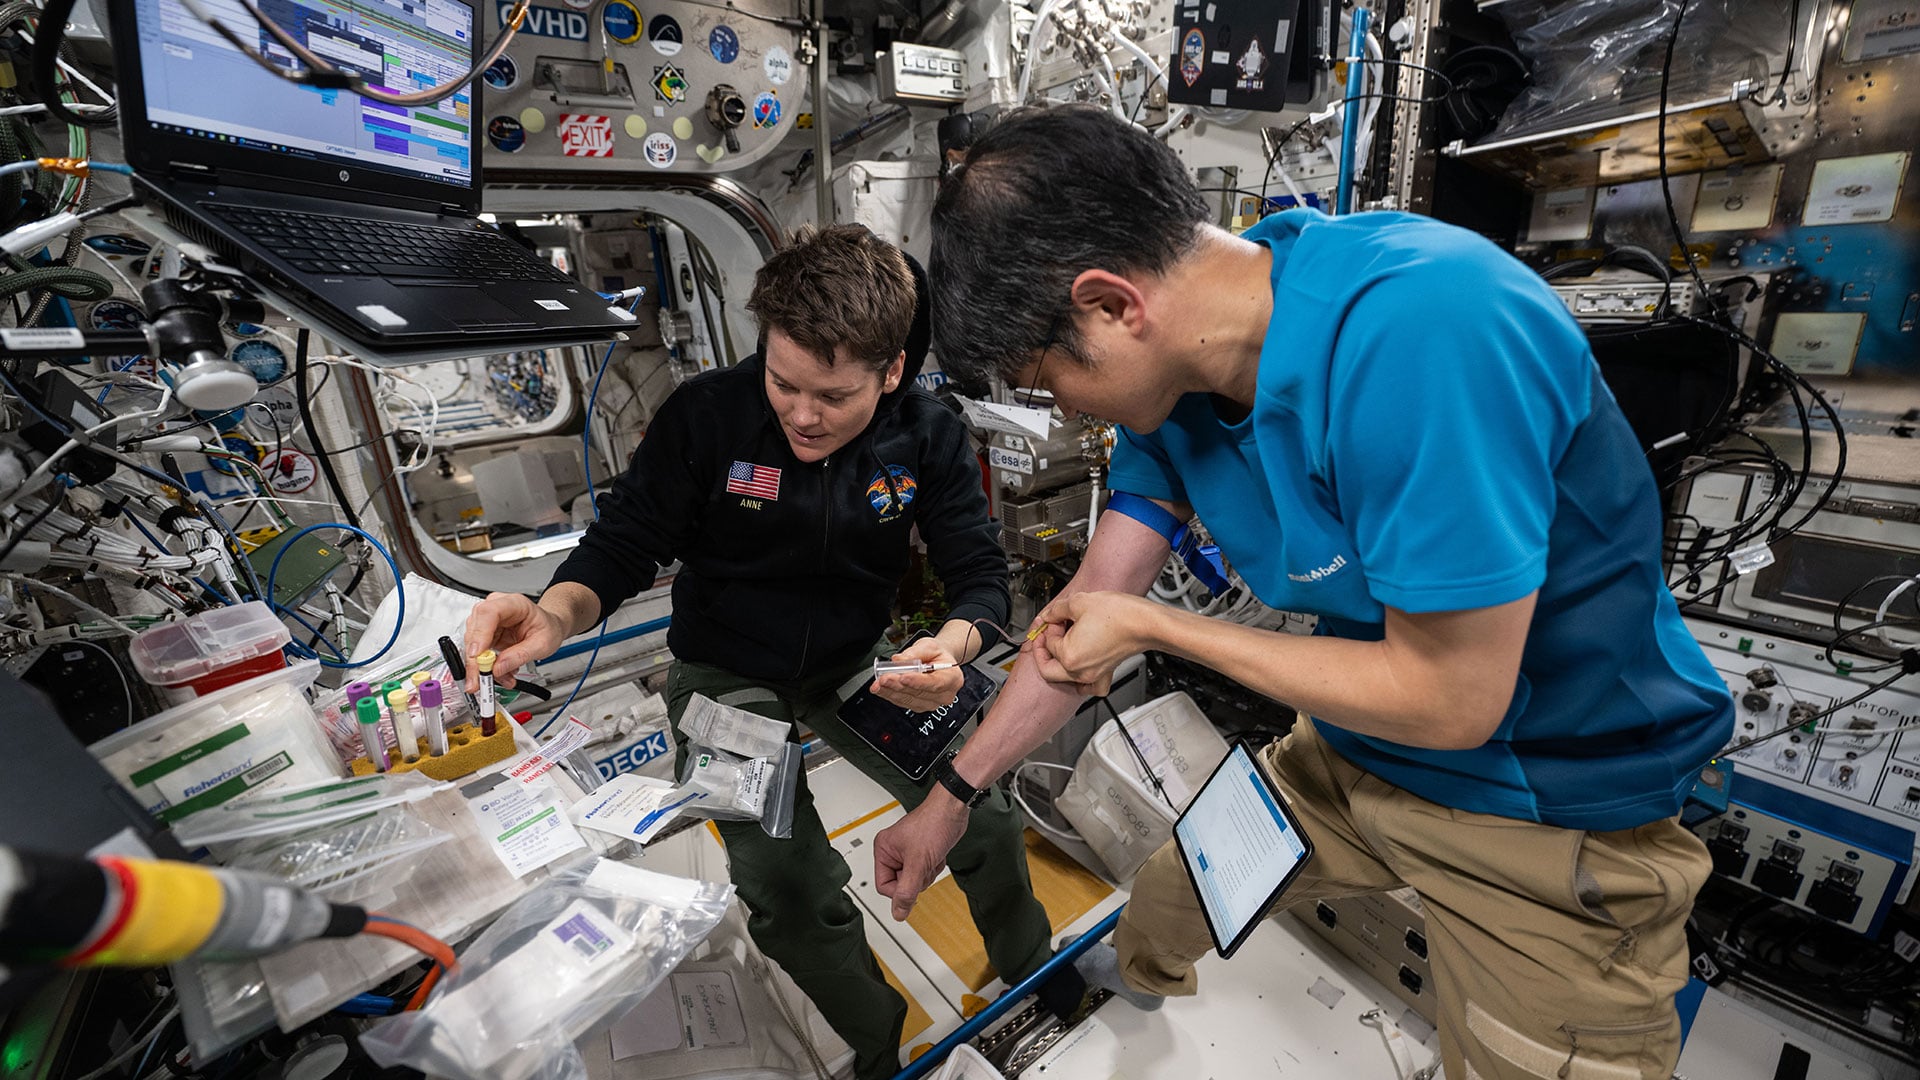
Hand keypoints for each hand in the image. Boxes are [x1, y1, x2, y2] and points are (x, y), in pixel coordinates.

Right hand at [463, 592, 566, 690]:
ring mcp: (488, 621)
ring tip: (501, 678)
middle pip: (475, 630)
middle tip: (480, 680)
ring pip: (472, 644)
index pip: (488, 613)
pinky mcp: (485, 635)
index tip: (477, 655)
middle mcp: (496, 608)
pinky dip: (486, 667)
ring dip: (482, 666)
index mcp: (514, 603)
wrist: (549, 628)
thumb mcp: (542, 644)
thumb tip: (498, 668)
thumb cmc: (547, 628)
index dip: (479, 634)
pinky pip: (478, 653)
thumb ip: (520, 655)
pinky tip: (500, 673)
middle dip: (475, 659)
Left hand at [871, 637, 964, 712]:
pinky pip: (903, 702)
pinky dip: (890, 694)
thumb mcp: (929, 646)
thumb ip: (915, 653)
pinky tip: (880, 688)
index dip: (918, 682)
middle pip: (919, 693)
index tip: (903, 677)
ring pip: (908, 700)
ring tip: (878, 683)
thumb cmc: (937, 655)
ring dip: (891, 692)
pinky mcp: (918, 705)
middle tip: (884, 678)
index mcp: (953, 678)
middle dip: (899, 686)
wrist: (938, 662)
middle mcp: (944, 695)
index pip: (935, 683)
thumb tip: (899, 660)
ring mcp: (931, 703)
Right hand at [873, 796, 969, 919]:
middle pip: (900, 884)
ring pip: (914, 880)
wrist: (953, 810)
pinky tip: (936, 854)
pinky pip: (924, 872)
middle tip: (924, 864)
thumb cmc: (934, 823)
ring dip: (927, 872)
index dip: (900, 890)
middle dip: (918, 878)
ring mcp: (908, 852)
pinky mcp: (921, 852)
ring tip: (931, 857)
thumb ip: (907, 891)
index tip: (912, 887)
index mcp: (883, 850)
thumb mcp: (918, 862)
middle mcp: (893, 851)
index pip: (883, 886)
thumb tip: (898, 913)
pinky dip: (933, 867)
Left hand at [1025, 591, 1159, 696]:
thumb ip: (1056, 610)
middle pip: (1048, 668)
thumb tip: (1049, 614)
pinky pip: (1088, 687)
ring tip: (1063, 645)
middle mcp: (1079, 671)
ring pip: (1065, 678)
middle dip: (1044, 650)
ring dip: (1059, 662)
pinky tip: (1079, 672)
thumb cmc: (1119, 615)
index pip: (1048, 642)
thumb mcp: (1079, 602)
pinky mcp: (1106, 673)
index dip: (1049, 626)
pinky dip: (1080, 682)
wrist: (1145, 623)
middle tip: (1046, 634)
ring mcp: (1093, 675)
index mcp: (1069, 656)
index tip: (1054, 617)